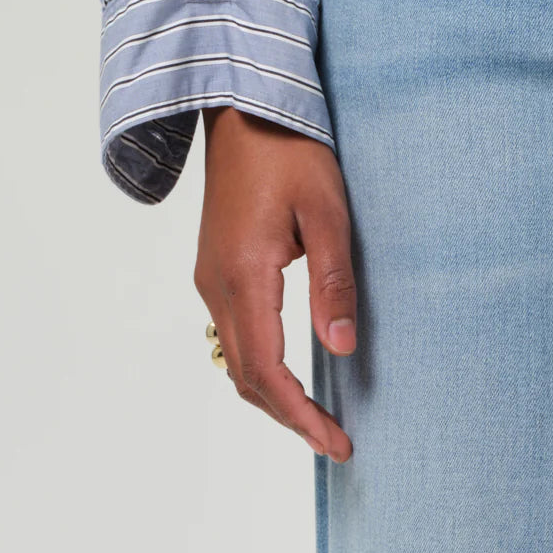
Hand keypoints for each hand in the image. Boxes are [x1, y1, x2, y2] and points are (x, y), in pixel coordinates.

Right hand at [194, 106, 355, 461]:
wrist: (244, 108)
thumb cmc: (290, 151)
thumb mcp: (327, 212)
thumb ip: (333, 282)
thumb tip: (341, 347)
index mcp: (245, 276)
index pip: (269, 370)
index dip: (301, 415)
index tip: (336, 443)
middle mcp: (217, 285)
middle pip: (245, 377)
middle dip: (289, 417)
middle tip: (336, 442)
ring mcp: (211, 277)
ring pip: (234, 360)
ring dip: (272, 396)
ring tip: (317, 419)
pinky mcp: (216, 267)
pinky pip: (233, 335)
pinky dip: (260, 368)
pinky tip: (290, 373)